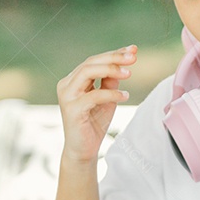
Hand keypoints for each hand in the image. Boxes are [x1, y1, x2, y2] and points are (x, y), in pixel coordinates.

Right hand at [56, 45, 135, 168]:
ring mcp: (67, 96)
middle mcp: (67, 84)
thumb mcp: (107, 98)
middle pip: (90, 62)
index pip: (94, 61)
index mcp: (74, 80)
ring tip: (129, 73)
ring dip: (110, 69)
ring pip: (87, 72)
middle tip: (133, 57)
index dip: (114, 53)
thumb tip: (122, 64)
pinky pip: (93, 95)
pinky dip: (111, 93)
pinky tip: (125, 96)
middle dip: (113, 58)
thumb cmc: (94, 123)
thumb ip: (110, 81)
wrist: (84, 150)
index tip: (133, 50)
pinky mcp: (72, 109)